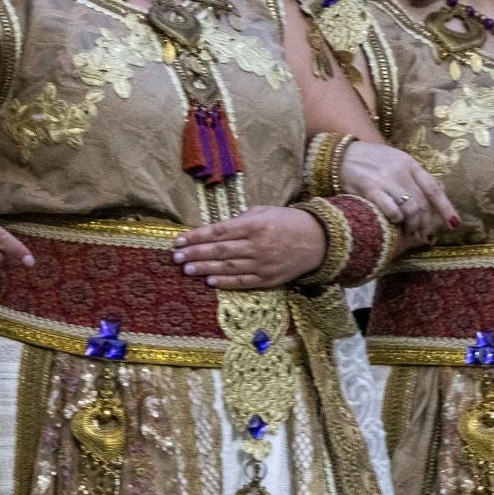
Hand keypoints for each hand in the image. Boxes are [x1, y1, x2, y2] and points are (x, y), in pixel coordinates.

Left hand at [172, 206, 327, 288]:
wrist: (317, 240)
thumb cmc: (287, 222)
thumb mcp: (264, 211)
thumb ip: (240, 219)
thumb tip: (216, 228)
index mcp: (254, 225)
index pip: (219, 231)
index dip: (197, 236)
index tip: (179, 240)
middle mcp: (257, 245)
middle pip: (220, 250)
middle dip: (196, 253)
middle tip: (176, 257)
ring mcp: (263, 264)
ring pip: (228, 267)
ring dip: (205, 269)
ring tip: (186, 269)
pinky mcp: (269, 279)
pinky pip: (243, 281)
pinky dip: (226, 282)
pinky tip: (210, 282)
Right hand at [338, 140, 457, 242]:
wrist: (338, 155)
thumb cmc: (368, 161)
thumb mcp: (395, 161)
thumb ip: (413, 176)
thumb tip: (436, 192)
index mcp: (409, 163)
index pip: (433, 188)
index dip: (446, 208)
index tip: (454, 224)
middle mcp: (400, 170)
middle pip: (422, 203)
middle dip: (425, 223)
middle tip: (422, 235)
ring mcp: (385, 179)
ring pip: (409, 209)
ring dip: (411, 225)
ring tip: (409, 233)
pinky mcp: (369, 188)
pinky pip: (390, 209)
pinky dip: (396, 219)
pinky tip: (393, 223)